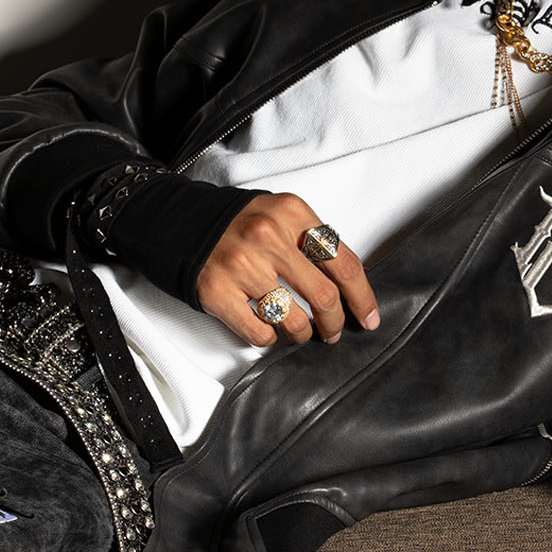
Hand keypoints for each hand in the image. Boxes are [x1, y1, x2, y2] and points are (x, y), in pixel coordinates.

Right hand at [195, 192, 380, 347]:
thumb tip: (352, 282)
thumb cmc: (240, 224)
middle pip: (324, 296)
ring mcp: (241, 265)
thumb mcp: (282, 215)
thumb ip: (315, 241)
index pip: (343, 263)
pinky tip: (269, 329)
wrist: (183, 223)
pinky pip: (260, 332)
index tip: (369, 316)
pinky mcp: (217, 292)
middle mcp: (268, 236)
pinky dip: (271, 338)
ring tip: (300, 331)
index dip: (362, 297)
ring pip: (293, 320)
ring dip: (303, 333)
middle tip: (333, 331)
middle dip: (334, 322)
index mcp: (292, 213)